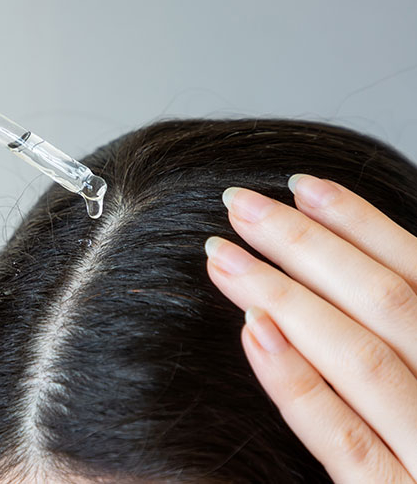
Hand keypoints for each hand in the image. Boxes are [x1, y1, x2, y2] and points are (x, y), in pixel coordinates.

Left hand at [205, 174, 416, 481]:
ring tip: (224, 254)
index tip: (302, 184)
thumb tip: (357, 275)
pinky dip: (299, 381)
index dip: (362, 224)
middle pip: (386, 304)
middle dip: (309, 245)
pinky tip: (253, 334)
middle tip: (241, 204)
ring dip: (286, 296)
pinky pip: (343, 439)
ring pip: (361, 357)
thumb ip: (406, 342)